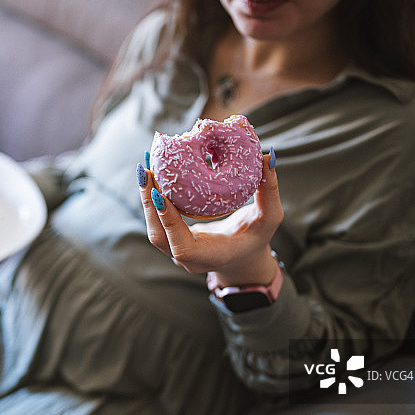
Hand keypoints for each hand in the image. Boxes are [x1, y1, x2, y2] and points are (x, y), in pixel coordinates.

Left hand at [137, 149, 282, 286]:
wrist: (241, 258)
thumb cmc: (256, 238)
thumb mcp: (269, 218)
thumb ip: (269, 191)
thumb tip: (267, 157)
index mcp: (212, 256)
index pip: (183, 247)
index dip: (169, 222)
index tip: (160, 194)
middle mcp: (189, 258)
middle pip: (159, 236)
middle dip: (149, 204)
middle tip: (146, 171)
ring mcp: (177, 251)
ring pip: (154, 229)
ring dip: (146, 199)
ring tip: (144, 167)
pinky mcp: (171, 240)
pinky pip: (156, 221)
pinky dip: (151, 199)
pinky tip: (151, 173)